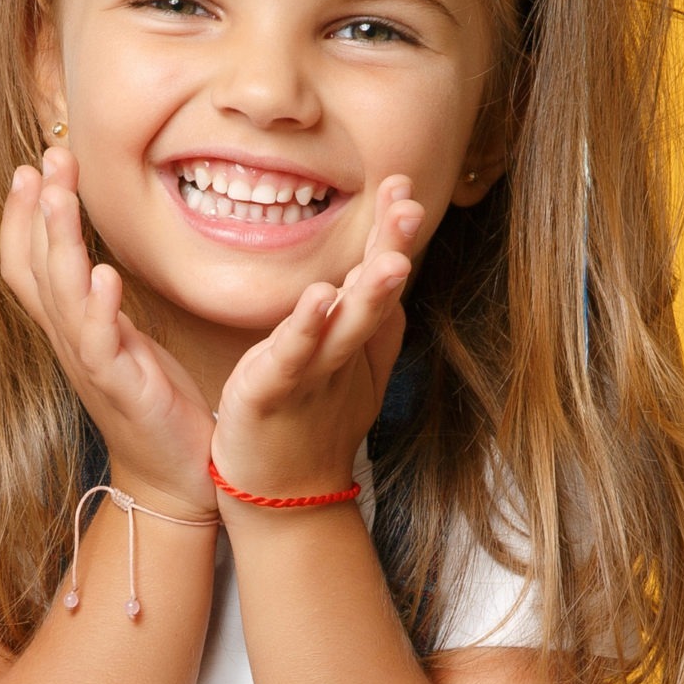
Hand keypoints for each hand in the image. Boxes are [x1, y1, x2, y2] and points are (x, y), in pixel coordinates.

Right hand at [0, 147, 216, 517]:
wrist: (176, 475)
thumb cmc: (155, 404)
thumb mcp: (123, 341)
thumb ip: (105, 303)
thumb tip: (101, 259)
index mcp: (70, 328)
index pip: (27, 264)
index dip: (22, 216)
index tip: (33, 166)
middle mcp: (70, 343)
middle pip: (34, 268)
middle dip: (37, 210)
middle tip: (47, 159)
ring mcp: (91, 365)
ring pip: (59, 297)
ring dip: (57, 244)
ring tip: (59, 197)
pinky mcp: (120, 388)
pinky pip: (100, 344)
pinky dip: (99, 308)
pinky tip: (106, 275)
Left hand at [211, 176, 425, 502]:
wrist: (283, 495)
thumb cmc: (311, 425)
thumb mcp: (349, 366)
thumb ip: (372, 322)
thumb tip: (391, 270)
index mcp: (353, 341)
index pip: (377, 279)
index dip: (391, 236)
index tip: (402, 187)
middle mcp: (340, 355)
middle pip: (373, 299)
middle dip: (392, 252)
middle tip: (412, 208)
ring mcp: (310, 375)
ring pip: (345, 330)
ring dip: (368, 293)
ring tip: (387, 258)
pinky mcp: (271, 393)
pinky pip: (290, 358)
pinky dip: (305, 330)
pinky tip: (318, 300)